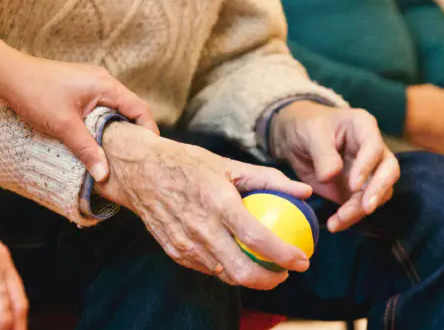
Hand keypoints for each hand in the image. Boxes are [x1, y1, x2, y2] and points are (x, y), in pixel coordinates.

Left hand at [0, 57, 158, 181]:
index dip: (148, 131)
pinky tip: (96, 138)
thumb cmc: (36, 94)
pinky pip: (100, 106)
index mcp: (106, 85)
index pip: (139, 108)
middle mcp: (102, 80)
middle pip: (130, 108)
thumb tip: (104, 174)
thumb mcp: (64, 126)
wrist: (8, 75)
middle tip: (135, 158)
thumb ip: (87, 150)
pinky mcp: (79, 87)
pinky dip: (103, 122)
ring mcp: (91, 82)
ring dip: (116, 128)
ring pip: (114, 108)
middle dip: (134, 133)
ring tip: (117, 153)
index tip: (150, 153)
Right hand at [95, 122, 312, 289]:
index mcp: (217, 202)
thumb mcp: (228, 164)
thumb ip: (269, 179)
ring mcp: (185, 243)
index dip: (284, 255)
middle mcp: (200, 227)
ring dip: (250, 277)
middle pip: (241, 271)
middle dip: (271, 280)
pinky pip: (207, 268)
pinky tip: (237, 258)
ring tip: (265, 268)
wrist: (139, 171)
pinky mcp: (174, 251)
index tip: (302, 260)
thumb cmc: (186, 163)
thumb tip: (304, 191)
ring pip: (225, 275)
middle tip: (285, 272)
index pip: (257, 238)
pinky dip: (226, 268)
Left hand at [271, 101, 399, 232]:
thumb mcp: (310, 133)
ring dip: (361, 209)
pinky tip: (335, 224)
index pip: (374, 147)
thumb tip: (330, 176)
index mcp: (363, 127)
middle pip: (389, 171)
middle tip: (366, 208)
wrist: (295, 140)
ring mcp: (368, 171)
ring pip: (377, 193)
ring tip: (339, 220)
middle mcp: (372, 149)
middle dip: (378, 191)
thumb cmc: (306, 127)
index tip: (353, 185)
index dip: (367, 167)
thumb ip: (322, 153)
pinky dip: (350, 217)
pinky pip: (360, 206)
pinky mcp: (358, 190)